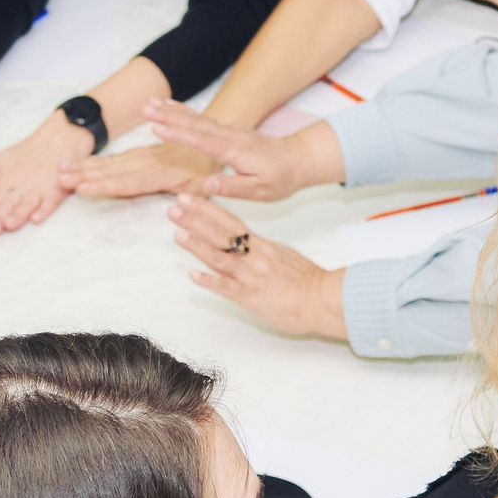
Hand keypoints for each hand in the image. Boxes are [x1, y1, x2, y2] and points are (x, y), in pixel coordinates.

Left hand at [0, 115, 92, 234]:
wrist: (57, 139)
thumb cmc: (26, 152)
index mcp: (6, 181)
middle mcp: (21, 187)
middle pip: (9, 204)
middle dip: (0, 217)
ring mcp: (39, 189)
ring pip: (27, 204)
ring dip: (18, 215)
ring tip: (9, 225)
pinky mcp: (56, 191)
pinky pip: (50, 203)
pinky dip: (43, 210)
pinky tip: (36, 218)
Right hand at [67, 137, 219, 199]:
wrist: (211, 139)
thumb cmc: (208, 168)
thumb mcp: (206, 186)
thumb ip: (193, 196)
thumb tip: (178, 205)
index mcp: (160, 172)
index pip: (127, 181)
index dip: (103, 185)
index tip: (81, 186)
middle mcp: (146, 162)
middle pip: (111, 170)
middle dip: (84, 174)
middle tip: (59, 176)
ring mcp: (141, 156)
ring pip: (109, 162)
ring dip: (84, 166)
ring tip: (61, 168)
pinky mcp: (139, 154)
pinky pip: (115, 158)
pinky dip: (95, 160)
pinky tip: (79, 161)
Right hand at [132, 100, 341, 201]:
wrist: (297, 159)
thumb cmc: (279, 178)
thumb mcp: (260, 190)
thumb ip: (232, 186)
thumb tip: (206, 183)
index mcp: (235, 151)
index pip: (203, 141)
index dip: (179, 135)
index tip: (157, 129)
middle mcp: (230, 136)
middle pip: (194, 124)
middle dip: (167, 116)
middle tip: (144, 108)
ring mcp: (228, 130)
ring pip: (195, 119)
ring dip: (171, 111)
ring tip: (148, 103)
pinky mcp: (226, 131)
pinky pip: (201, 120)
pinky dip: (183, 112)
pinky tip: (169, 106)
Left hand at [170, 196, 347, 339]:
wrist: (323, 298)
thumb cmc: (306, 280)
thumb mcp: (282, 255)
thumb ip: (261, 249)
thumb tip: (243, 243)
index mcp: (262, 245)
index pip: (230, 222)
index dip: (207, 210)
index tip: (189, 199)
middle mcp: (254, 257)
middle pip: (221, 234)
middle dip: (196, 220)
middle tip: (174, 208)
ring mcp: (251, 277)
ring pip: (221, 258)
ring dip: (197, 246)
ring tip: (178, 234)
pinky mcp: (252, 298)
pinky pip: (227, 289)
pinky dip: (209, 281)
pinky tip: (192, 275)